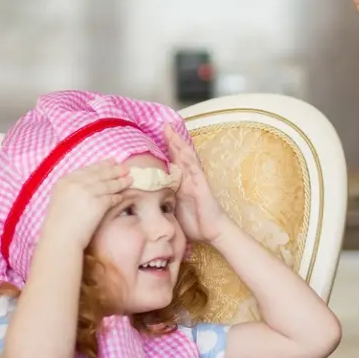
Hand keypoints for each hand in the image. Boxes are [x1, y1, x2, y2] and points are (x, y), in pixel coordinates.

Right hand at [42, 159, 131, 249]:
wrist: (60, 238)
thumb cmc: (59, 224)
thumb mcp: (61, 200)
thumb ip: (73, 189)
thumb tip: (89, 185)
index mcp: (64, 181)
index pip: (87, 169)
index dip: (101, 165)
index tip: (112, 161)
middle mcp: (75, 183)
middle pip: (100, 174)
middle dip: (114, 170)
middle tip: (126, 167)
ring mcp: (86, 192)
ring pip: (108, 184)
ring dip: (121, 182)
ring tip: (130, 179)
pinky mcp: (97, 203)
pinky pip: (112, 197)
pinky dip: (119, 196)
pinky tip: (124, 195)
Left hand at [164, 125, 227, 243]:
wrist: (212, 232)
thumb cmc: (195, 223)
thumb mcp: (173, 210)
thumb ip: (164, 201)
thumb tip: (146, 201)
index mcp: (181, 183)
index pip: (173, 163)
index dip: (166, 150)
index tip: (156, 137)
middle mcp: (189, 179)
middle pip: (179, 155)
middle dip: (172, 140)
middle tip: (164, 126)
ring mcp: (196, 181)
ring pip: (187, 158)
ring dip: (179, 144)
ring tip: (171, 131)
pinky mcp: (202, 186)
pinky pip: (195, 169)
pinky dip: (189, 158)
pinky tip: (183, 149)